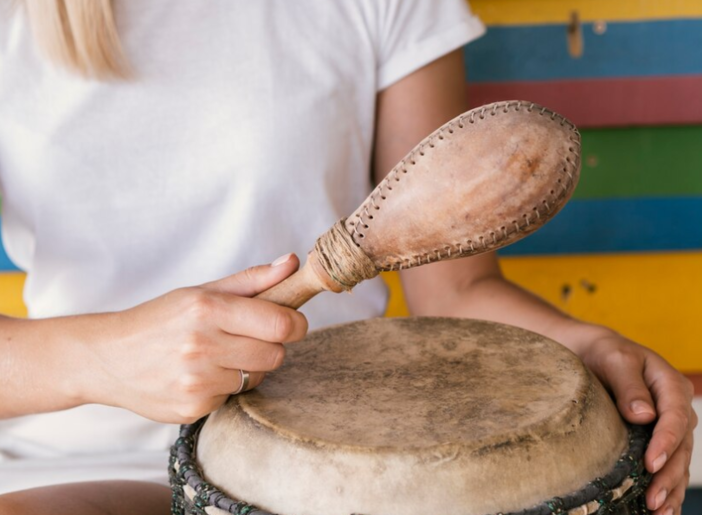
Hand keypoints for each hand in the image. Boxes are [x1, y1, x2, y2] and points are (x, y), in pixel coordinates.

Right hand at [79, 253, 307, 423]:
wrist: (107, 358)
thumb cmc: (160, 320)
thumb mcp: (202, 291)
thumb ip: (252, 279)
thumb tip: (293, 263)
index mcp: (207, 309)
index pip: (280, 324)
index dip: (296, 324)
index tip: (292, 322)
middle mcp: (201, 346)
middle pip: (276, 354)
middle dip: (270, 345)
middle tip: (247, 338)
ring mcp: (195, 382)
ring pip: (257, 377)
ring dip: (247, 367)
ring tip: (217, 356)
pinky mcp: (191, 409)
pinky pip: (232, 397)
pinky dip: (223, 387)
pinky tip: (199, 376)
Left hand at [574, 331, 696, 514]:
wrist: (592, 352)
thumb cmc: (604, 353)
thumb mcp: (615, 360)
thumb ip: (629, 386)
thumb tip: (644, 416)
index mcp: (670, 385)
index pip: (676, 417)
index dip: (666, 442)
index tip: (651, 464)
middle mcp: (675, 408)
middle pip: (680, 446)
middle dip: (668, 475)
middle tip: (653, 500)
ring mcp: (668, 426)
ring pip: (677, 462)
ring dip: (671, 489)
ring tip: (660, 513)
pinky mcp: (655, 439)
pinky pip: (667, 466)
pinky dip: (667, 488)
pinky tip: (662, 511)